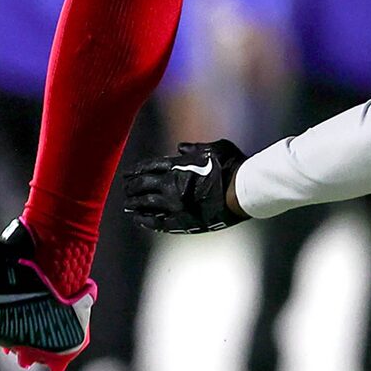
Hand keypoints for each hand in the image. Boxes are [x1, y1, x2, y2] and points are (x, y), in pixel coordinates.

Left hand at [124, 139, 248, 233]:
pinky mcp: (183, 221)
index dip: (135, 171)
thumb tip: (179, 147)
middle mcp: (171, 185)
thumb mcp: (215, 148)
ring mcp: (175, 205)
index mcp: (178, 166)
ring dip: (134, 204)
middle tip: (125, 189)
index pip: (148, 167)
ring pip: (145, 204)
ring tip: (127, 206)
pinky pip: (158, 222)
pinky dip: (146, 220)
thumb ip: (195, 147)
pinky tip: (139, 220)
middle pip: (142, 185)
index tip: (126, 175)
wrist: (244, 191)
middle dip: (131, 187)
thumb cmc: (233, 166)